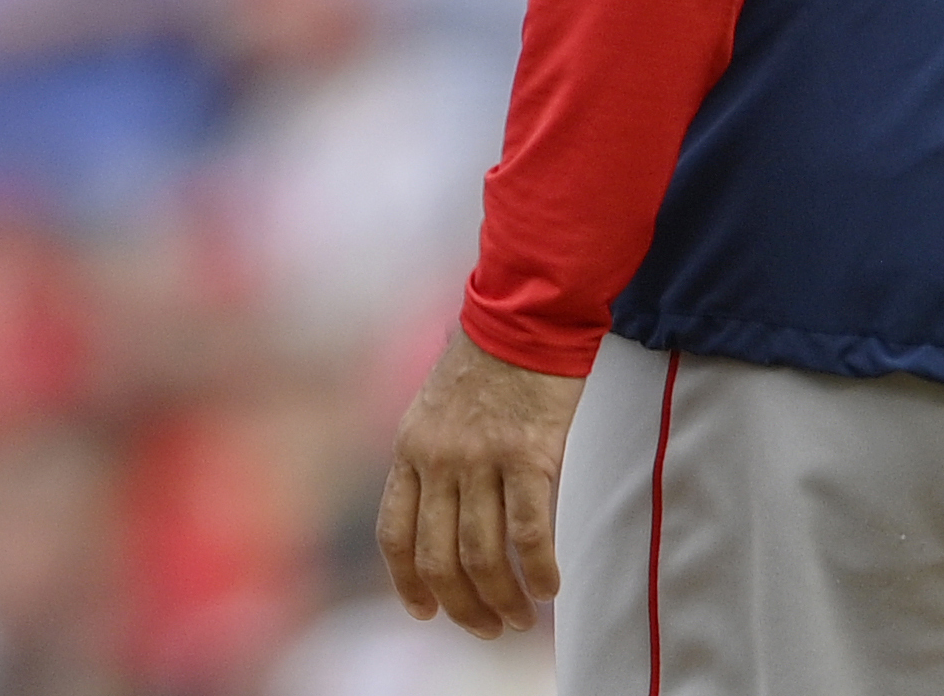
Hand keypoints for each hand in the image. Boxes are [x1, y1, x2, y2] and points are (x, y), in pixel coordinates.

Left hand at [377, 327, 581, 636]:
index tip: (426, 612)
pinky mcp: (528, 453)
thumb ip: (432, 465)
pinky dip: (539, 570)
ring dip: (503, 599)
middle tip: (487, 627)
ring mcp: (480, 458)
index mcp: (409, 450)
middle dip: (462, 605)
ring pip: (482, 555)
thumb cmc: (484, 366)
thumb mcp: (434, 413)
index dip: (407, 583)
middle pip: (438, 557)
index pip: (394, 534)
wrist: (522, 316)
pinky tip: (550, 587)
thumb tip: (443, 526)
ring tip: (521, 617)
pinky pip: (529, 532)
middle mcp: (438, 459)